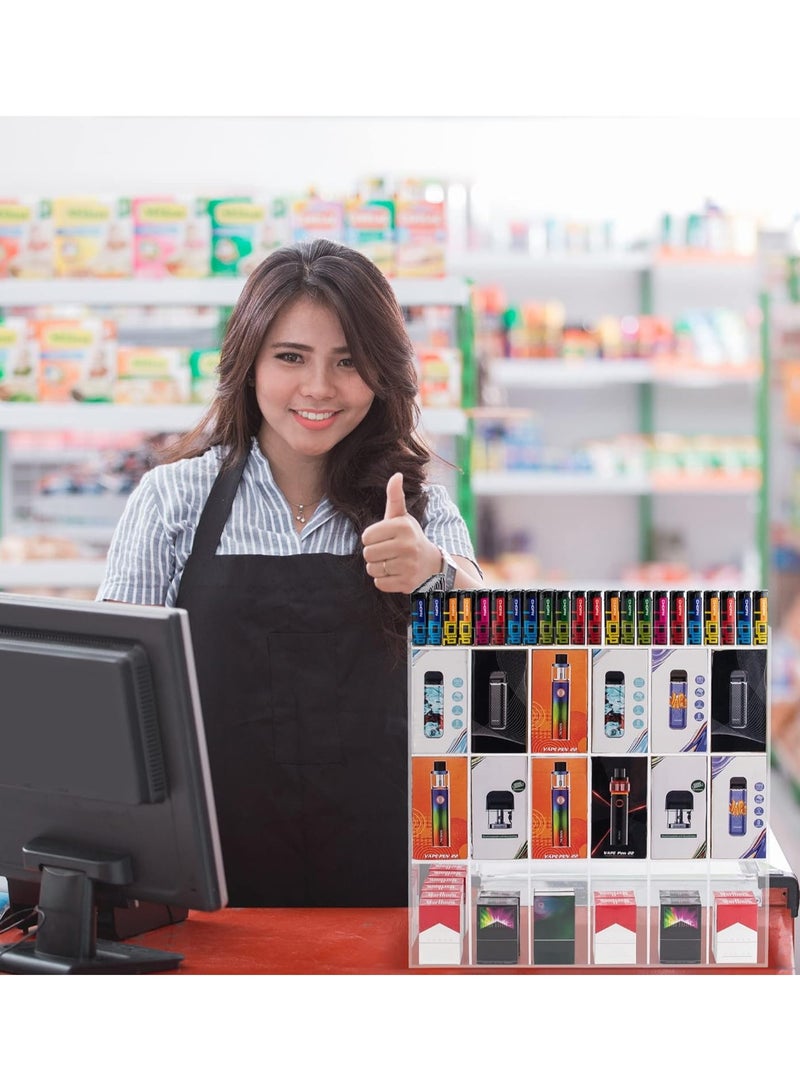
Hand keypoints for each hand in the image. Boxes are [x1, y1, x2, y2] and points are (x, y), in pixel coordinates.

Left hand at [361, 472, 440, 593]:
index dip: (371, 538)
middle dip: (373, 554)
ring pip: (372, 569)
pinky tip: (395, 573)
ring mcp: (408, 565)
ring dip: (378, 568)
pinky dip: (383, 580)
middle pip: (367, 554)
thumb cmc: (409, 536)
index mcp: (402, 526)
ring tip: (391, 562)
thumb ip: (394, 497)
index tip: (383, 538)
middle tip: (387, 552)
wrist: (431, 564)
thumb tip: (396, 474)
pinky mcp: (407, 583)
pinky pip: (379, 583)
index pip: (366, 536)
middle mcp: (407, 545)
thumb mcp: (402, 517)